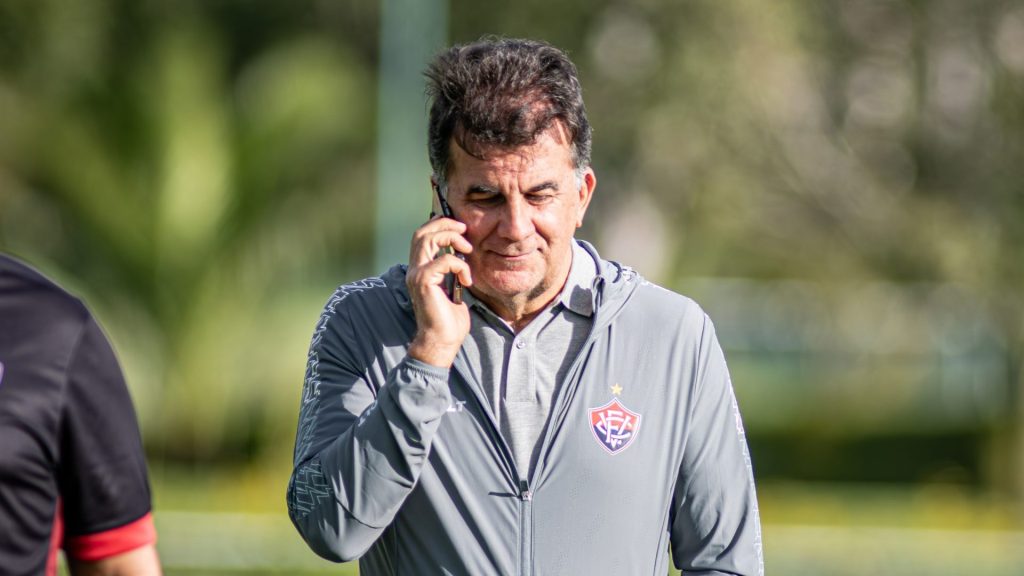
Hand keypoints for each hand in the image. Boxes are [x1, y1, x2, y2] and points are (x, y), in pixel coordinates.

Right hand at [406, 217, 472, 367]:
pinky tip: (466, 280)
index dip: (438, 225)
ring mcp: (416, 275)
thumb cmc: (449, 320)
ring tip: (468, 249)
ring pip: (428, 239)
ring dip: (452, 238)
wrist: (442, 341)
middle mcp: (414, 270)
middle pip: (422, 232)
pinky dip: (460, 266)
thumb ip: (452, 271)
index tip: (459, 226)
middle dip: (444, 224)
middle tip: (464, 228)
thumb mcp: (453, 288)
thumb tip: (463, 255)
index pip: (422, 237)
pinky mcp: (423, 282)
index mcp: (420, 270)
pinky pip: (444, 260)